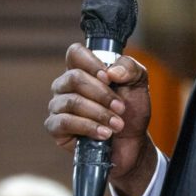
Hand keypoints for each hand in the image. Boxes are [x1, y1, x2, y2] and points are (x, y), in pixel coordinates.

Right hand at [45, 43, 156, 195]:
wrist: (133, 143)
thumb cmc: (132, 111)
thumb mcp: (139, 84)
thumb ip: (130, 68)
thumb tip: (111, 72)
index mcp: (83, 69)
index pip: (75, 53)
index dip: (91, 63)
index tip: (108, 78)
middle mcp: (66, 85)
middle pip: (74, 78)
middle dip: (102, 94)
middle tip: (121, 108)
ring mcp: (58, 106)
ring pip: (71, 102)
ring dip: (99, 113)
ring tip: (117, 125)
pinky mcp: (55, 128)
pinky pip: (64, 122)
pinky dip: (88, 127)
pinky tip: (104, 134)